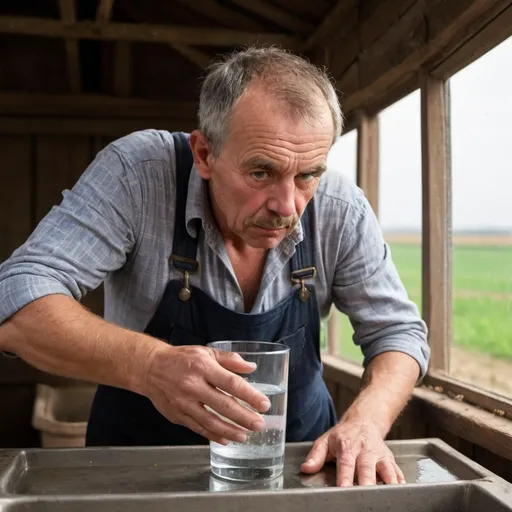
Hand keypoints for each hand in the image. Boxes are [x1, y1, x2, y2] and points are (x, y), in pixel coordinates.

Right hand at [143, 344, 270, 444]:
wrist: (150, 368)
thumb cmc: (181, 358)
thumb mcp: (206, 351)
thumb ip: (229, 359)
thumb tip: (251, 367)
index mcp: (203, 367)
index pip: (231, 383)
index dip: (250, 395)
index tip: (264, 404)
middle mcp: (193, 386)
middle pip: (223, 405)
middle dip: (244, 417)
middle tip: (259, 425)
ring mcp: (184, 403)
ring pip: (211, 421)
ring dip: (230, 431)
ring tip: (245, 436)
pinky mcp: (177, 415)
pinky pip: (198, 428)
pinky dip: (213, 435)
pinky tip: (226, 439)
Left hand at [300, 419, 404, 485]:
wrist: (364, 421)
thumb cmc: (343, 435)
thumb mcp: (326, 440)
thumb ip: (316, 455)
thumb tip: (306, 468)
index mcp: (347, 446)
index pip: (346, 464)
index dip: (345, 477)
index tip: (344, 488)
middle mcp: (365, 450)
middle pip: (367, 469)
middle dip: (368, 483)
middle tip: (366, 494)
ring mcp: (379, 455)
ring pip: (387, 470)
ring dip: (388, 482)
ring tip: (388, 494)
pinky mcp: (390, 459)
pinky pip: (398, 471)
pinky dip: (399, 480)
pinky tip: (400, 489)